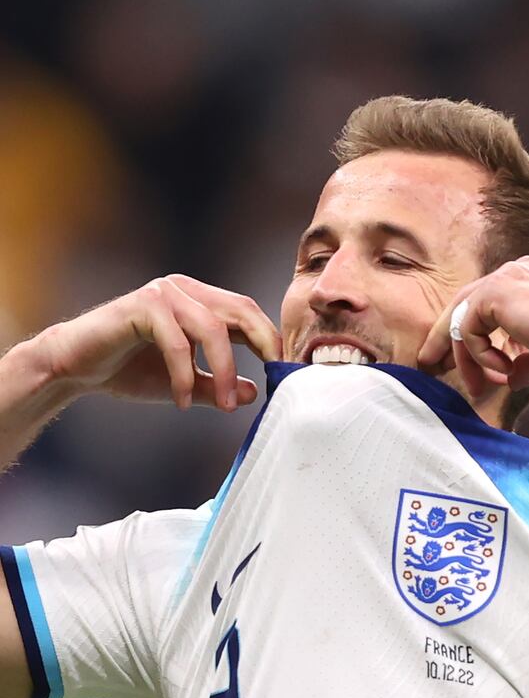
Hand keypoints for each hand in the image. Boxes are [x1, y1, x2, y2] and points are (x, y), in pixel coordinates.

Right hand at [33, 274, 280, 410]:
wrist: (76, 368)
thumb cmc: (129, 371)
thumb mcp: (184, 385)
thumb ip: (217, 386)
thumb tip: (253, 393)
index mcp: (200, 302)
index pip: (249, 315)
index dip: (271, 343)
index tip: (283, 378)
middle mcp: (185, 290)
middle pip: (241, 311)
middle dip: (262, 349)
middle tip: (270, 387)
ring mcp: (164, 294)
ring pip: (212, 329)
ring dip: (224, 372)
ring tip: (225, 407)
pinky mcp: (142, 305)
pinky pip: (178, 343)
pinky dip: (184, 376)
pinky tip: (181, 402)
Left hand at [418, 256, 528, 398]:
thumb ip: (521, 363)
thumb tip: (507, 379)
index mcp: (527, 280)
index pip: (482, 305)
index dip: (465, 336)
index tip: (456, 366)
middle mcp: (515, 270)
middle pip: (463, 305)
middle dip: (445, 339)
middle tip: (429, 366)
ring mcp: (505, 277)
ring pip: (462, 318)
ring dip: (464, 358)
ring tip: (477, 387)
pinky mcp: (496, 291)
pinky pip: (467, 327)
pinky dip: (477, 355)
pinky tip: (502, 370)